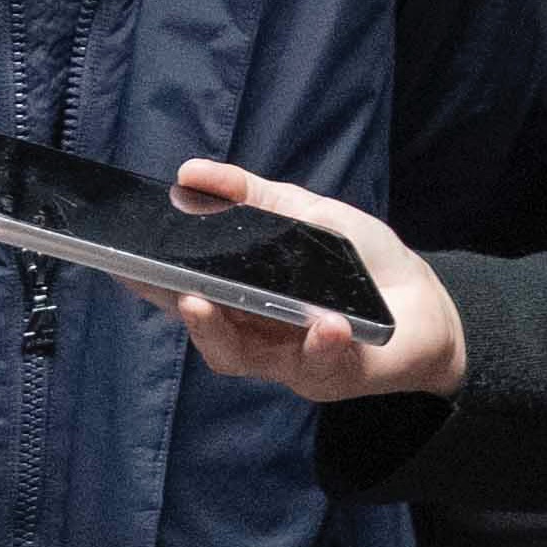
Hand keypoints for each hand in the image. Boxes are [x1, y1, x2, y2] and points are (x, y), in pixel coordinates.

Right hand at [146, 161, 461, 404]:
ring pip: (246, 359)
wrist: (426, 300)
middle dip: (188, 315)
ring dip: (228, 334)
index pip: (188, 294)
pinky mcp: (335, 374)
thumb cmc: (358, 262)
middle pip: (208, 334)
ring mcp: (292, 360)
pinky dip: (320, 343)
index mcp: (244, 299)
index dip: (152, 285)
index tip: (120, 264)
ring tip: (216, 305)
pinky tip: (326, 324)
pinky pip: (319, 365)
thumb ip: (252, 196)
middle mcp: (258, 335)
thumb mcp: (306, 214)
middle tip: (177, 294)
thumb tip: (190, 172)